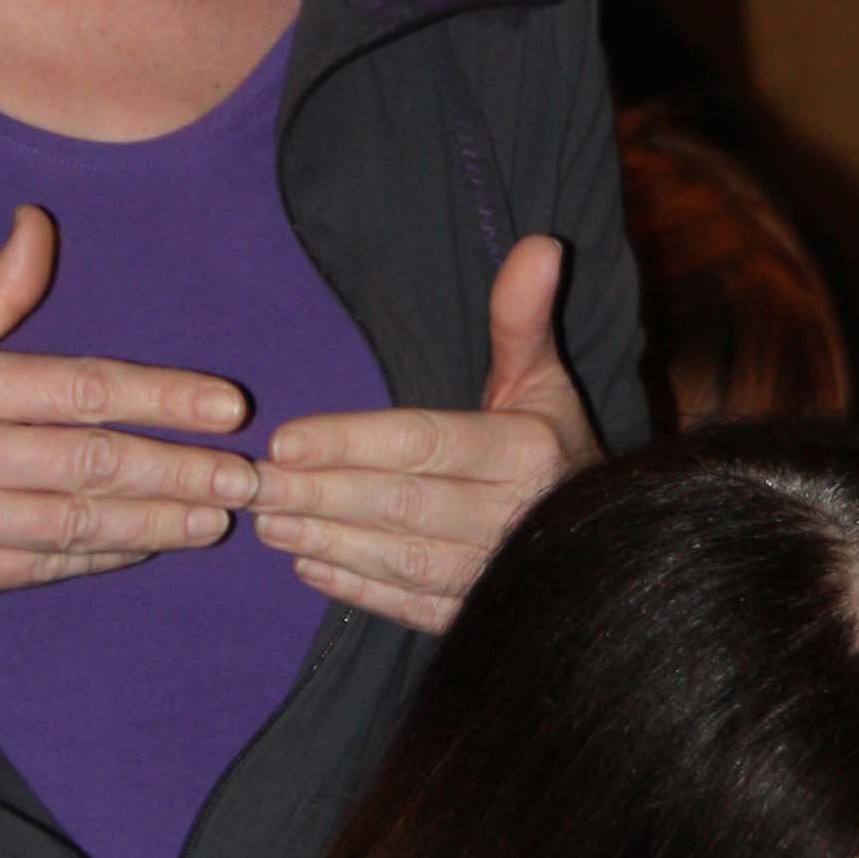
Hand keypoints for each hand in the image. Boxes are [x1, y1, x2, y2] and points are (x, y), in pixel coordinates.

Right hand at [0, 206, 254, 619]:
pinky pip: (47, 566)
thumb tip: (39, 223)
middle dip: (182, 470)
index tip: (226, 406)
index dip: (162, 397)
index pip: (80, 387)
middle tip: (247, 478)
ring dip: (159, 523)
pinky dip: (103, 557)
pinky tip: (147, 547)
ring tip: (217, 518)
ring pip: (80, 522)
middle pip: (94, 462)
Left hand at [249, 236, 596, 633]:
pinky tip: (306, 567)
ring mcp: (495, 574)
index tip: (283, 439)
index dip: (350, 442)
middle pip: (400, 503)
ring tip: (266, 522)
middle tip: (250, 483)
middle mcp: (513, 515)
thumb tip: (537, 243)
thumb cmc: (552, 445)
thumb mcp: (542, 377)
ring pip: (399, 558)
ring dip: (326, 540)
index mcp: (525, 450)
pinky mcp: (476, 614)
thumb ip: (521, 318)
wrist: (607, 538)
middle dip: (319, 494)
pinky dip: (356, 588)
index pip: (422, 442)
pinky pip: (410, 606)